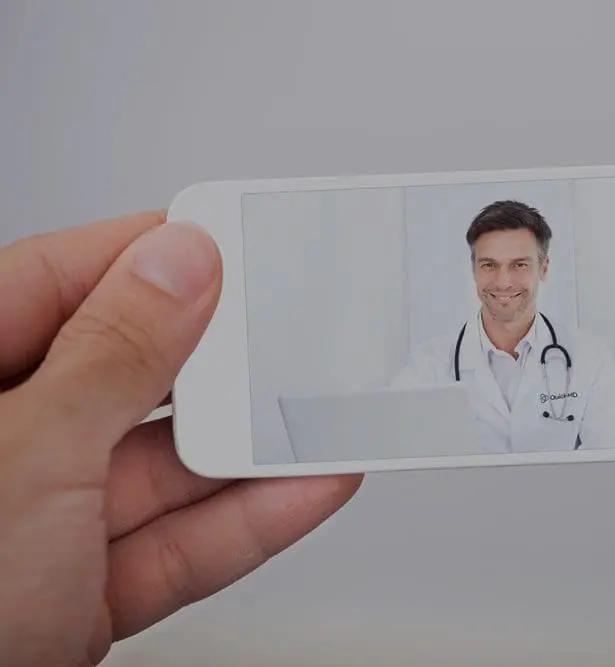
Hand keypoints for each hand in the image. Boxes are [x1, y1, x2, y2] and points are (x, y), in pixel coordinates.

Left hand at [0, 212, 362, 665]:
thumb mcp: (29, 459)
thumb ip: (112, 357)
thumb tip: (180, 266)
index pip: (55, 284)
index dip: (145, 255)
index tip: (228, 239)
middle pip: (123, 377)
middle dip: (214, 365)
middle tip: (288, 333)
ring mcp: (38, 524)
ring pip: (162, 467)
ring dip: (248, 450)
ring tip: (319, 414)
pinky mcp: (83, 589)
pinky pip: (176, 542)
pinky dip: (245, 520)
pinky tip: (305, 486)